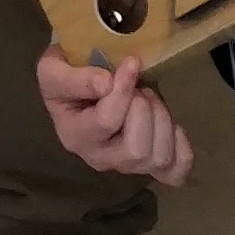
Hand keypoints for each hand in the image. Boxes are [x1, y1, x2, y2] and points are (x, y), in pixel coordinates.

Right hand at [36, 48, 195, 185]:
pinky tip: (170, 126)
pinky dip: (180, 147)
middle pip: (136, 150)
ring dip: (162, 121)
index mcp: (75, 137)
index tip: (131, 63)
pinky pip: (177, 172)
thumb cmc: (65, 79)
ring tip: (149, 101)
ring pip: (158, 158)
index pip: (107, 122)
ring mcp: (128, 166)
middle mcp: (100, 159)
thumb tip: (107, 83)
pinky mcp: (152, 168)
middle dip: (144, 110)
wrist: (76, 89)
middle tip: (138, 88)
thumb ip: (75, 78)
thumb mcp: (54, 69)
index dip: (124, 91)